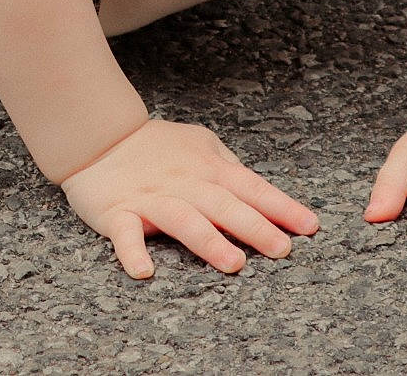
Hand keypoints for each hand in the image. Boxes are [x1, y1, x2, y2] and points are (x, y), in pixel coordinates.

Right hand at [59, 119, 316, 278]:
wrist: (97, 135)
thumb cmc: (153, 145)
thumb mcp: (198, 142)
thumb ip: (227, 164)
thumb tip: (258, 188)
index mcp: (207, 168)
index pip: (251, 187)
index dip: (281, 207)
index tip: (309, 226)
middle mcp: (184, 184)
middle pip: (224, 206)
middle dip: (254, 227)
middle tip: (281, 249)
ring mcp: (151, 200)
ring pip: (184, 220)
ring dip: (208, 242)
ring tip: (232, 263)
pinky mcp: (118, 213)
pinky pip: (125, 234)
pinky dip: (132, 252)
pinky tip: (144, 271)